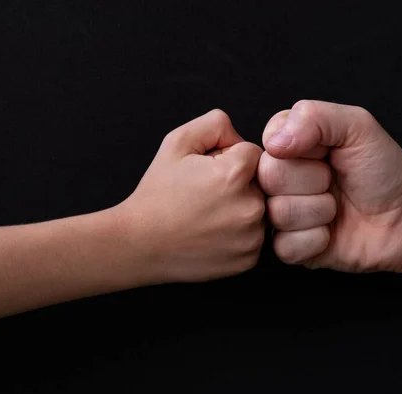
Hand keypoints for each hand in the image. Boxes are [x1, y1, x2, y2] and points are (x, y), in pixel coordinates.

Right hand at [116, 110, 264, 282]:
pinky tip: (213, 235)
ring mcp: (251, 237)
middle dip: (239, 184)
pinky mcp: (249, 259)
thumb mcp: (177, 142)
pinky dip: (240, 235)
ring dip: (242, 209)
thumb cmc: (157, 194)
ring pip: (261, 210)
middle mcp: (250, 207)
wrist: (140, 244)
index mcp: (235, 174)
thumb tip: (241, 137)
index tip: (208, 174)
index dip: (229, 159)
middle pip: (261, 183)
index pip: (254, 153)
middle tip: (206, 197)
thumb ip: (216, 125)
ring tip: (209, 216)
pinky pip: (256, 237)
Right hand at [258, 100, 401, 273]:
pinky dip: (316, 240)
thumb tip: (274, 142)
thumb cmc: (385, 170)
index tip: (328, 153)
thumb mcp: (357, 126)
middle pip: (270, 177)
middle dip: (313, 180)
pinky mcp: (291, 247)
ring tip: (338, 207)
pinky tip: (332, 233)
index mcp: (290, 145)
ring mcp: (283, 214)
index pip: (269, 142)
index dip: (302, 149)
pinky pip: (285, 245)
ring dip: (319, 211)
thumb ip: (313, 117)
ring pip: (278, 212)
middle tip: (335, 181)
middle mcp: (281, 179)